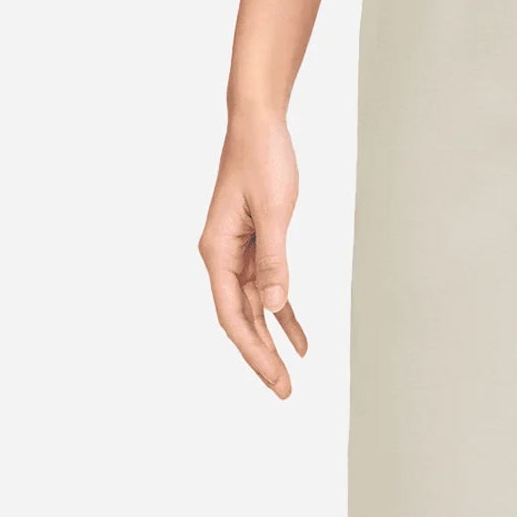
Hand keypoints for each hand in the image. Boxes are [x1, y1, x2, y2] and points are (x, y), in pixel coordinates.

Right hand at [199, 111, 307, 397]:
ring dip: (271, 342)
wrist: (258, 124)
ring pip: (254, 311)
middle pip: (241, 321)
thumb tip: (273, 307)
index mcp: (216, 252)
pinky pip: (268, 291)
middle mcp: (222, 258)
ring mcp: (237, 254)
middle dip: (261, 358)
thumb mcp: (273, 212)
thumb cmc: (262, 160)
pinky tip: (300, 341)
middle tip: (283, 392)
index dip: (253, 352)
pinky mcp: (255, 246)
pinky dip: (284, 315)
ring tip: (288, 376)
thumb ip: (273, 262)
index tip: (274, 378)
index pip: (232, 316)